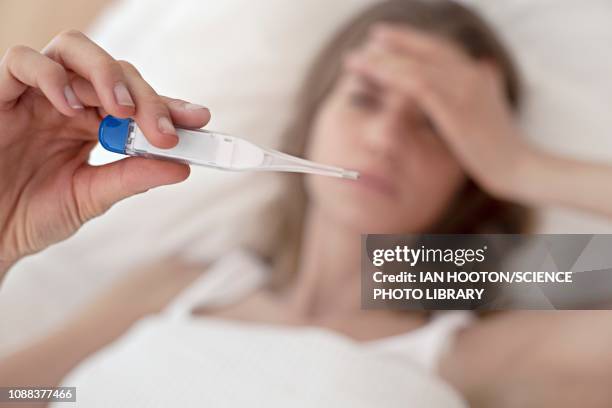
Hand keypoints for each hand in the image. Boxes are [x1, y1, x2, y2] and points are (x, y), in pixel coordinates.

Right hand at [0, 30, 210, 276]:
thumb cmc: (32, 214)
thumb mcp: (90, 197)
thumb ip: (131, 177)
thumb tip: (182, 167)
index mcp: (93, 124)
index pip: (138, 102)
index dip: (169, 106)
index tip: (200, 119)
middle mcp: (68, 102)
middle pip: (115, 72)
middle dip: (146, 98)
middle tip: (164, 132)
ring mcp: (35, 95)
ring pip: (74, 51)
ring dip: (106, 75)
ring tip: (123, 111)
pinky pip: (22, 61)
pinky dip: (50, 77)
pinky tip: (70, 107)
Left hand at [345, 24, 531, 199]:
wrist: (519, 167)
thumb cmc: (502, 146)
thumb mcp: (493, 109)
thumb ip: (485, 87)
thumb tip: (486, 67)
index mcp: (477, 75)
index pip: (441, 49)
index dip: (414, 41)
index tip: (388, 37)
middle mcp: (470, 74)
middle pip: (426, 49)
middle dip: (396, 41)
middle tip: (371, 36)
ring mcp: (462, 89)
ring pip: (414, 65)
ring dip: (382, 61)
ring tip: (356, 59)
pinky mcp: (453, 108)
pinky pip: (416, 85)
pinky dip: (392, 76)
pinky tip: (373, 74)